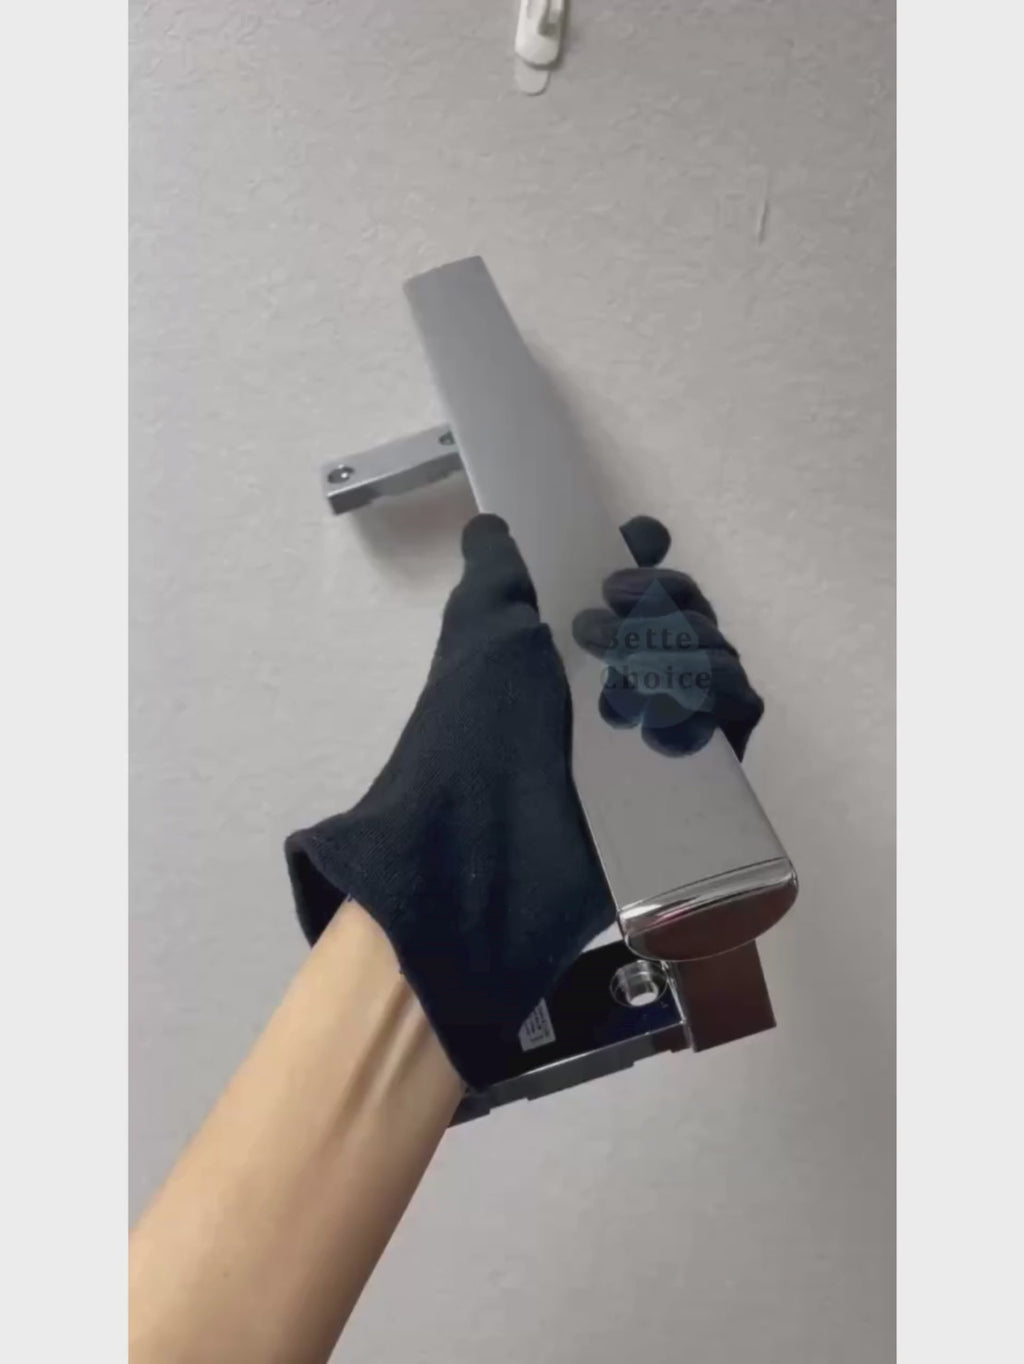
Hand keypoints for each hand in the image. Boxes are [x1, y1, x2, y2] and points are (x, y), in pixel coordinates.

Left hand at [286, 513, 762, 1088]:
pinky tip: (667, 713)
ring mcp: (658, 734)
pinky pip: (739, 716)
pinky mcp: (694, 781)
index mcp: (572, 655)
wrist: (478, 854)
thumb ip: (496, 575)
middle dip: (661, 597)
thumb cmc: (470, 736)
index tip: (640, 537)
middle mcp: (620, 690)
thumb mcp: (476, 638)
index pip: (635, 592)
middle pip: (686, 615)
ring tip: (621, 682)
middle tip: (602, 621)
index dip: (645, 559)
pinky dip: (719, 695)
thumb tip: (493, 524)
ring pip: (718, 658)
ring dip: (682, 646)